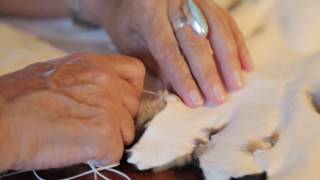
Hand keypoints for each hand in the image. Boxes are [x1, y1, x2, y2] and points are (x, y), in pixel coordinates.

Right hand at [0, 53, 144, 170]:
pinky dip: (101, 157)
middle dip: (119, 118)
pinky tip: (80, 150)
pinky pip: (116, 151)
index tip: (117, 102)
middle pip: (134, 106)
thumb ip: (90, 78)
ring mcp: (108, 107)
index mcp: (95, 64)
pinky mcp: (104, 135)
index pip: (136, 71)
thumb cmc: (20, 99)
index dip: (130, 89)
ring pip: (128, 131)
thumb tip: (107, 90)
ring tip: (82, 138)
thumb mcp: (60, 72)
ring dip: (110, 139)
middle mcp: (106, 82)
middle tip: (92, 125)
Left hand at [84, 0, 253, 106]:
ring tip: (237, 84)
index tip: (196, 101)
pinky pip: (227, 22)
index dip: (183, 78)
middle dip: (209, 72)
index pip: (169, 50)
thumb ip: (156, 65)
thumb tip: (180, 92)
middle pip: (195, 41)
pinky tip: (246, 64)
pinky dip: (238, 44)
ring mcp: (193, 0)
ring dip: (229, 59)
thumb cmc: (129, 26)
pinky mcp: (207, 1)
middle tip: (220, 98)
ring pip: (217, 29)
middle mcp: (173, 3)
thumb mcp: (133, 45)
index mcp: (149, 14)